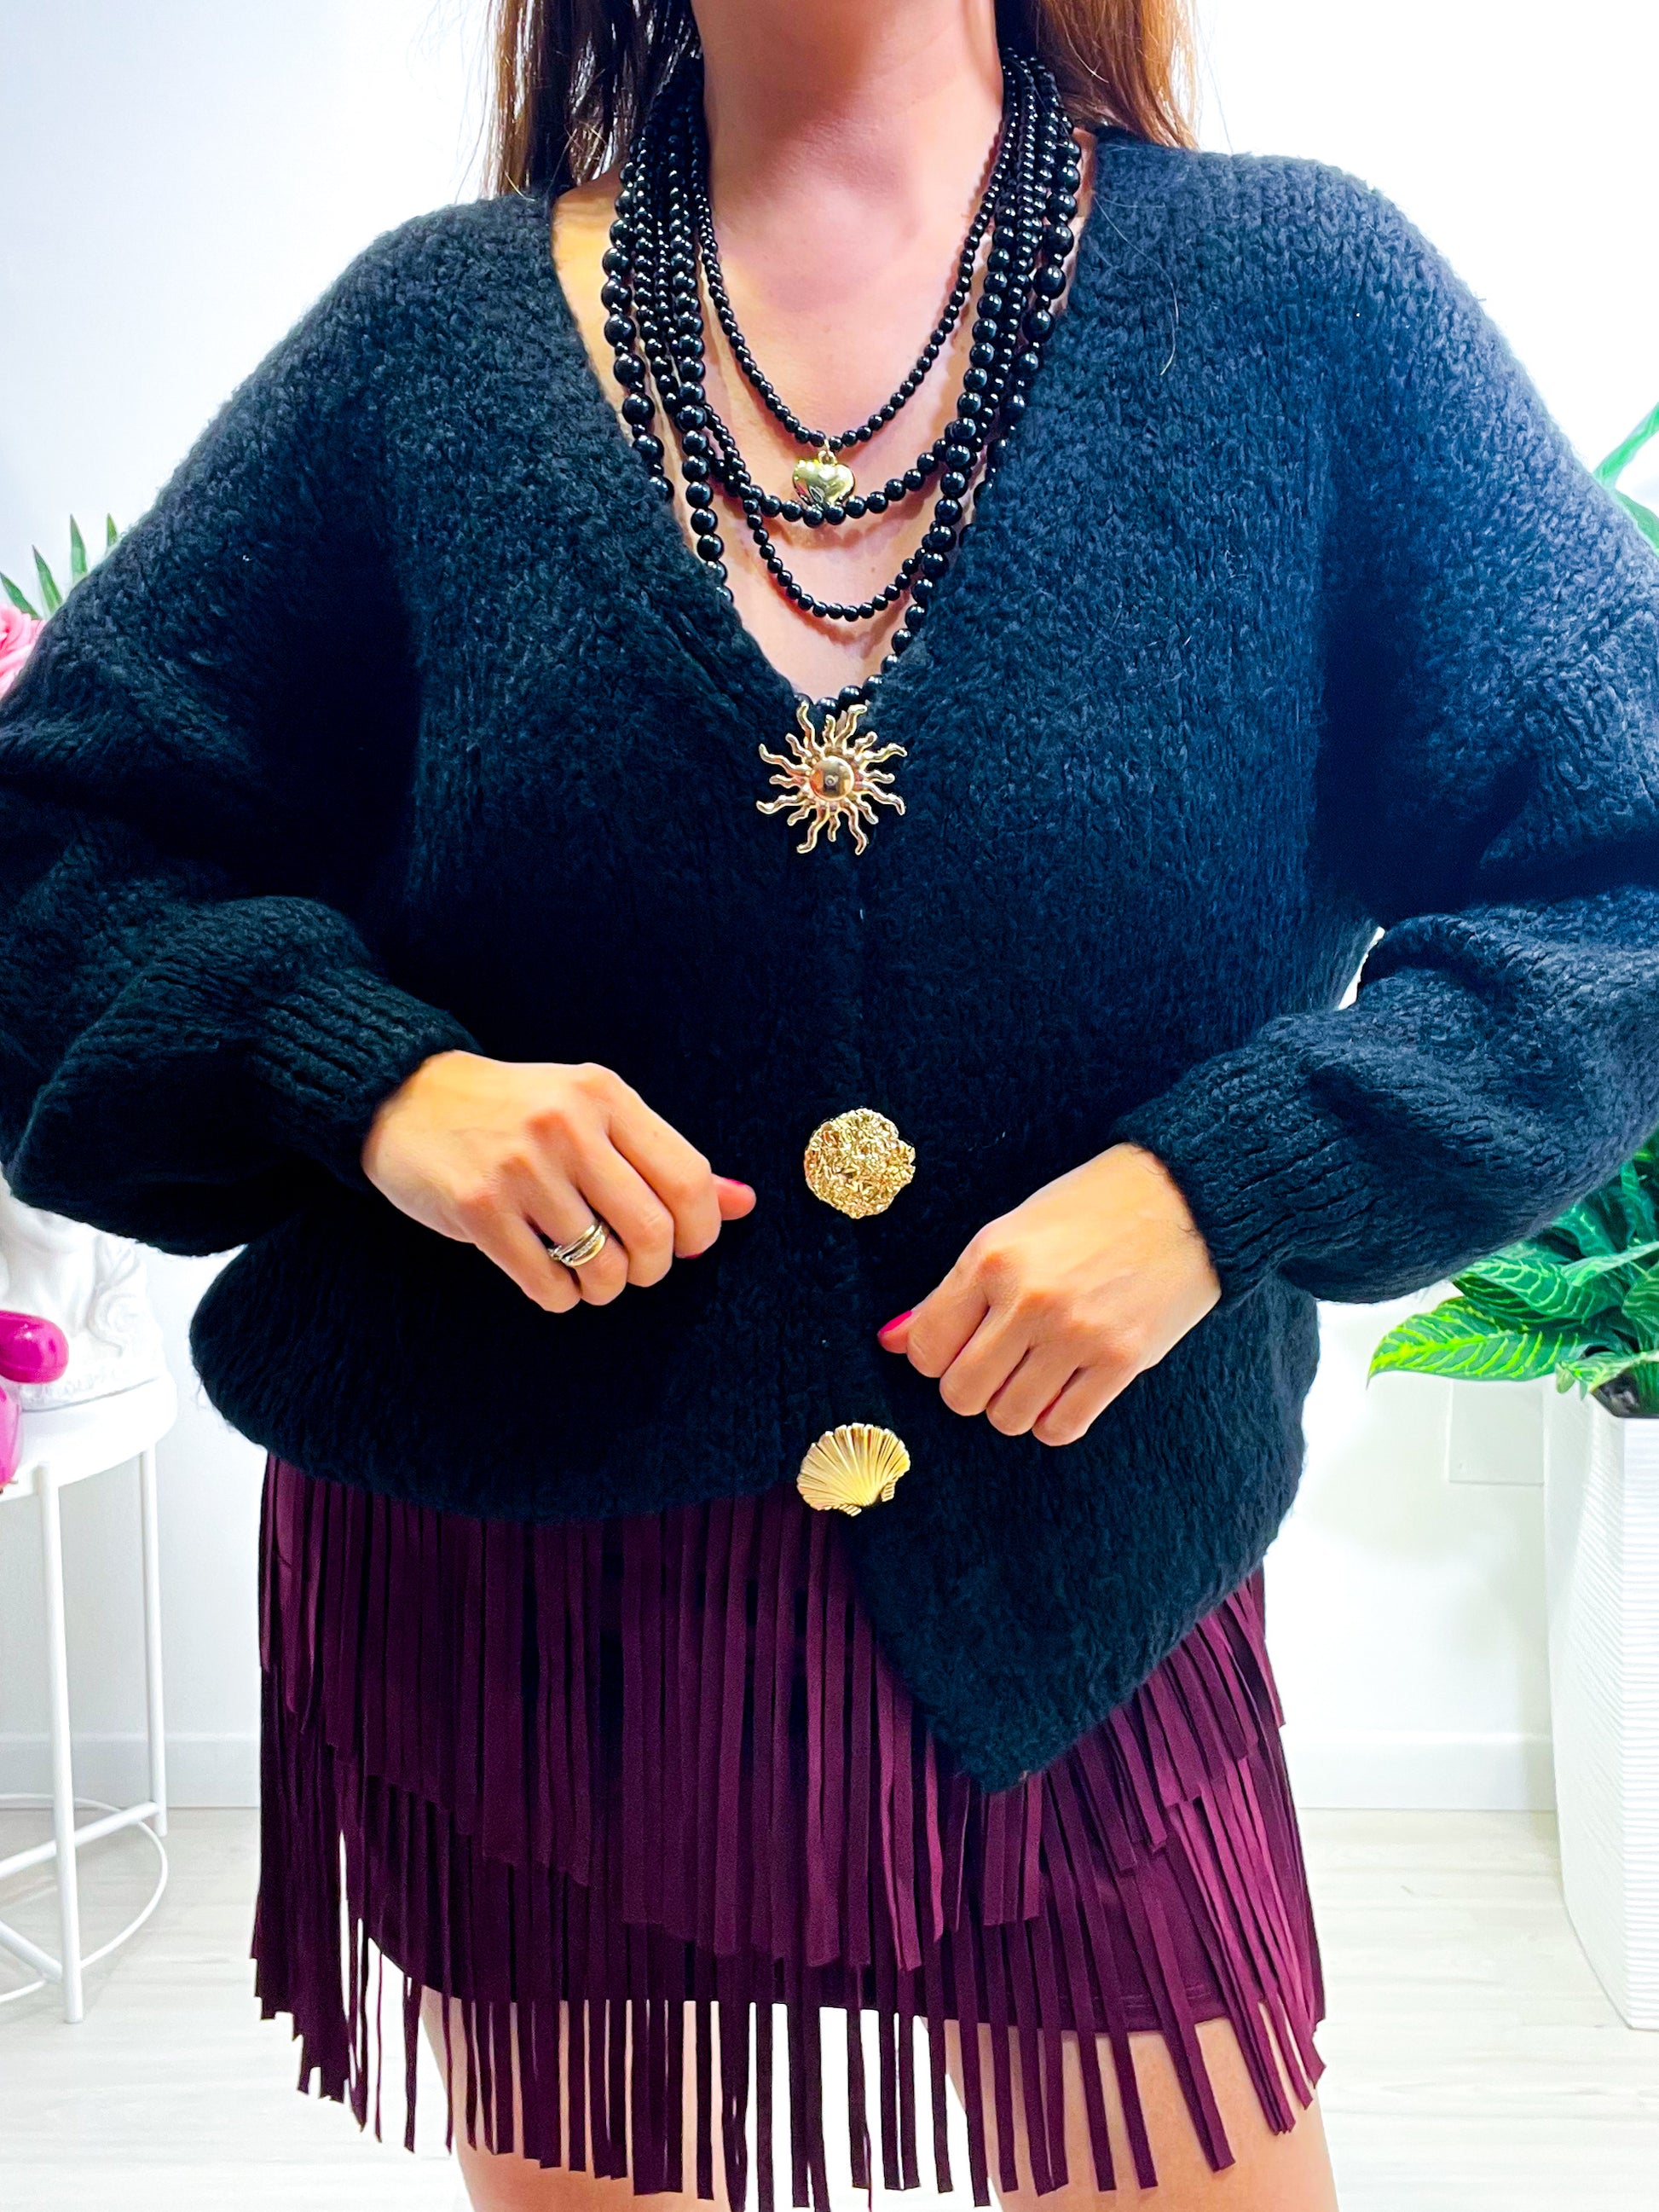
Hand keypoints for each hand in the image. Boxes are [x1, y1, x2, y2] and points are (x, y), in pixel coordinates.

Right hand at [361, 1050, 754, 1311]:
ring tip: (586, 1272)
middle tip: (632, 1266)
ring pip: (602, 1267)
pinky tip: (548, 1275)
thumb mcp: (592, 1114)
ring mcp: (520, 1167)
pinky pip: (549, 1285)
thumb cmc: (515, 1111)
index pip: (688, 1179)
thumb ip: (663, 1158)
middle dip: (651, 1269)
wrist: (405, 1095)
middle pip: (653, 1232)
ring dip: (603, 1288)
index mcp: (605, 1094)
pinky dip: (560, 1296)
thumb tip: (743, 1203)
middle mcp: (567, 1125)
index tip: (683, 1245)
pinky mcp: (478, 1208)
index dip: (699, 1231)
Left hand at [877, 1142, 1219, 1445]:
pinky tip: (1065, 1389)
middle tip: (998, 1362)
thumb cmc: (1091, 1208)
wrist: (1186, 1195)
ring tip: (1035, 1372)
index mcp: (991, 1258)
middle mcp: (1028, 1298)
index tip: (960, 1344)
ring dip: (1014, 1406)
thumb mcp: (1011, 1231)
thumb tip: (892, 1341)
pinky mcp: (1122, 1361)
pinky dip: (1054, 1420)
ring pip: (1008, 1417)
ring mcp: (1076, 1333)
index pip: (927, 1348)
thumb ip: (953, 1291)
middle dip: (972, 1387)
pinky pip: (1061, 1427)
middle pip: (961, 1393)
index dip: (936, 1357)